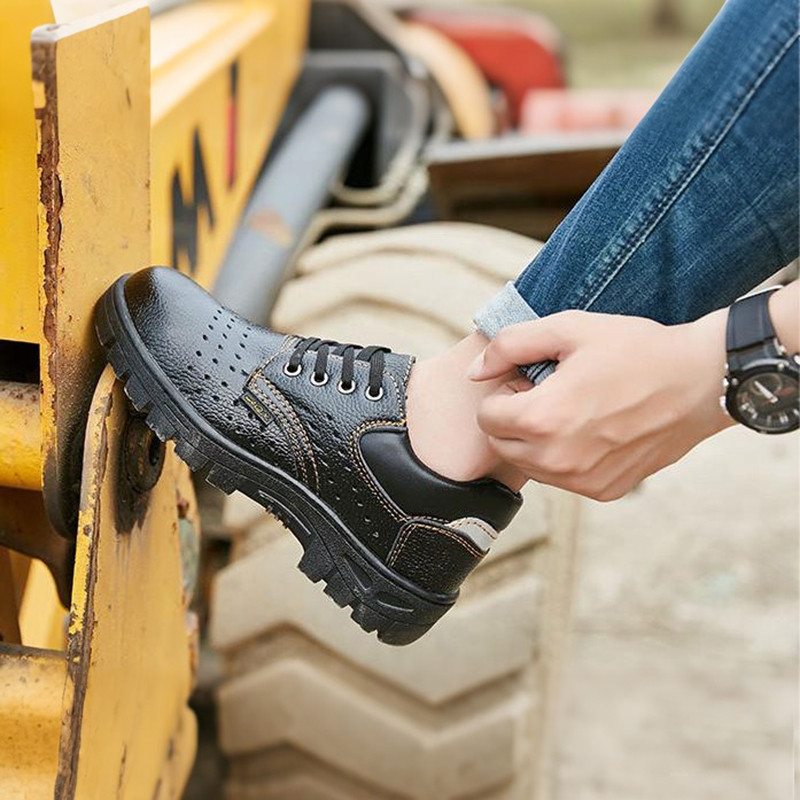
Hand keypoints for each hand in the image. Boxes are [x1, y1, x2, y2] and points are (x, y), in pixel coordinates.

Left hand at [469, 309, 733, 500]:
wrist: (701, 380)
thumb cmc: (634, 348)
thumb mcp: (568, 329)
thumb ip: (511, 346)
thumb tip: (475, 373)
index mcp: (542, 419)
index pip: (486, 417)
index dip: (503, 393)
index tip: (529, 379)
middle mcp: (557, 460)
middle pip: (501, 445)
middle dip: (512, 419)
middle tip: (547, 393)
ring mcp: (582, 481)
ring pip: (530, 465)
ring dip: (536, 440)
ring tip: (572, 409)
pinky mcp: (605, 491)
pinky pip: (563, 478)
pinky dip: (565, 457)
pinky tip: (594, 430)